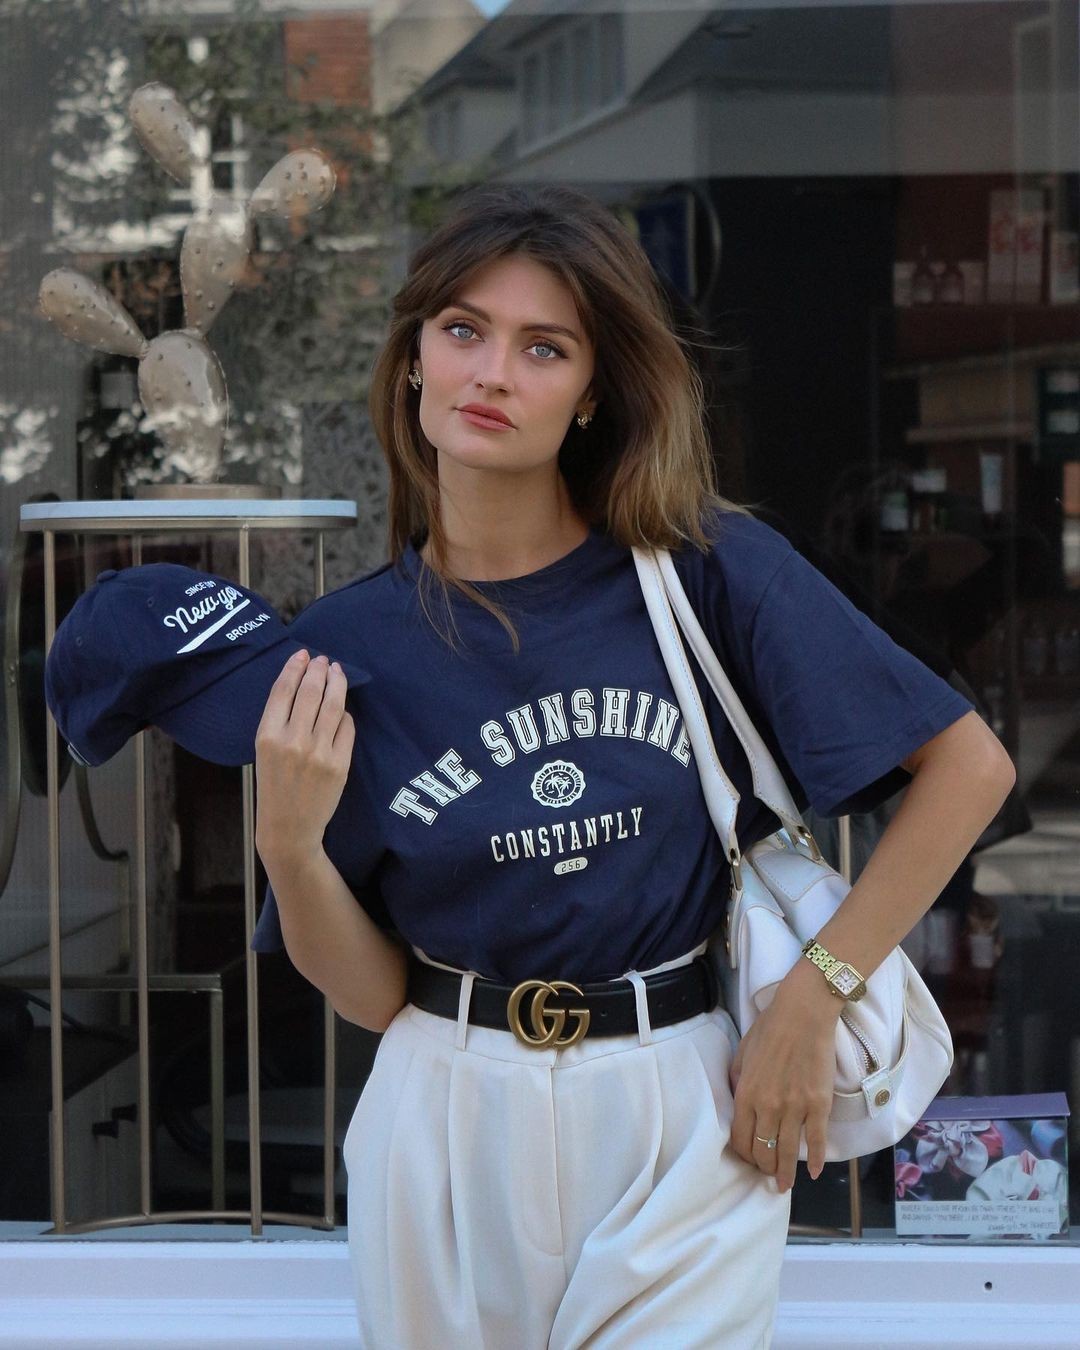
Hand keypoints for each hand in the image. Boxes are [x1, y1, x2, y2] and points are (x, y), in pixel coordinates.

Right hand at [254, 650, 354, 868]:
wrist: (289, 828)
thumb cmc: (273, 786)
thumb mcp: (263, 751)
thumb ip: (279, 720)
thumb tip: (302, 683)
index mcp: (267, 736)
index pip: (283, 690)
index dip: (295, 667)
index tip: (303, 655)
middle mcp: (293, 741)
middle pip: (311, 692)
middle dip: (319, 670)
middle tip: (324, 660)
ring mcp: (319, 753)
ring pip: (334, 705)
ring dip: (337, 683)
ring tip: (337, 671)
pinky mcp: (339, 764)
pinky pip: (347, 727)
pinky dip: (345, 714)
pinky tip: (342, 708)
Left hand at [727, 977, 837, 1191]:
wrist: (803, 1014)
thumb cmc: (770, 1029)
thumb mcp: (742, 1054)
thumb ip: (737, 1081)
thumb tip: (736, 1101)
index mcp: (746, 1094)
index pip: (740, 1137)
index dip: (743, 1154)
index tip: (748, 1160)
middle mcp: (768, 1106)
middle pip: (763, 1150)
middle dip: (763, 1167)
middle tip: (766, 1175)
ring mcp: (795, 1108)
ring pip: (787, 1151)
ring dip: (785, 1173)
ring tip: (784, 1186)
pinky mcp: (818, 1105)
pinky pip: (816, 1140)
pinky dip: (816, 1160)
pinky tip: (814, 1173)